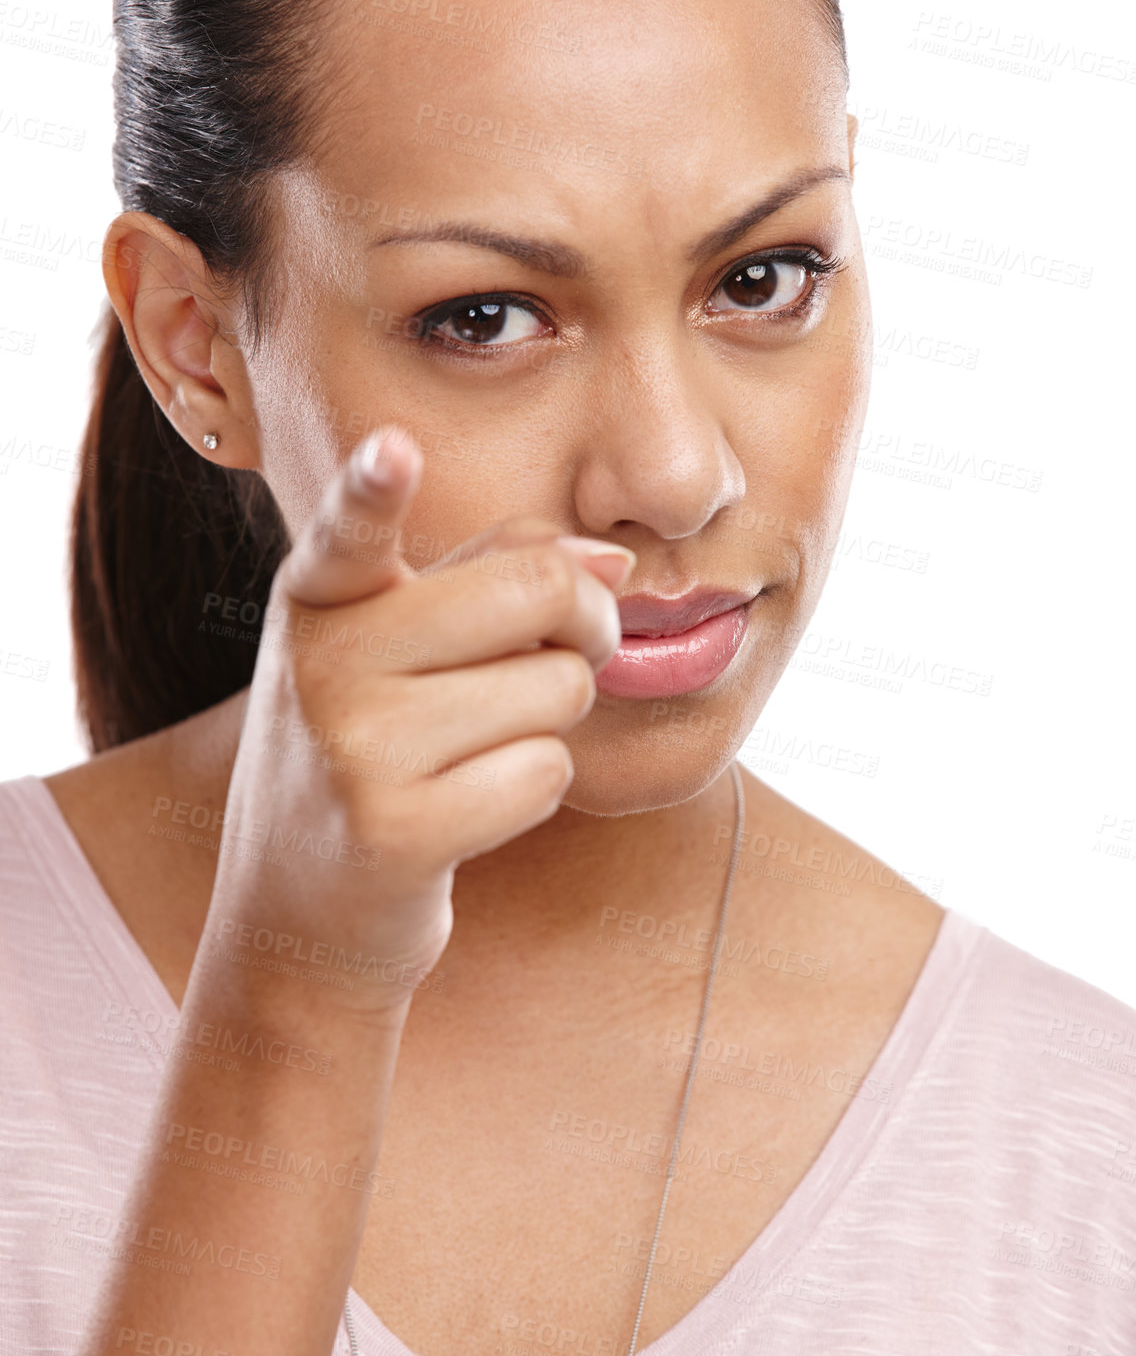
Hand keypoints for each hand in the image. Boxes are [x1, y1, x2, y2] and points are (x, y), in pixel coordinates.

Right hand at [205, 427, 635, 1016]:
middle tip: (566, 653)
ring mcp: (353, 749)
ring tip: (474, 747)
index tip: (395, 448)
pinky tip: (465, 807)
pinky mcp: (394, 833)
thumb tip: (614, 562)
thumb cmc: (371, 749)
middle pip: (538, 591)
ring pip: (559, 688)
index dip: (372, 486)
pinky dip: (531, 789)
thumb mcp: (395, 645)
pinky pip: (545, 773)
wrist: (300, 907)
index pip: (348, 530)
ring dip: (551, 721)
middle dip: (587, 625)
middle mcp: (322, 662)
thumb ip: (494, 574)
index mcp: (318, 597)